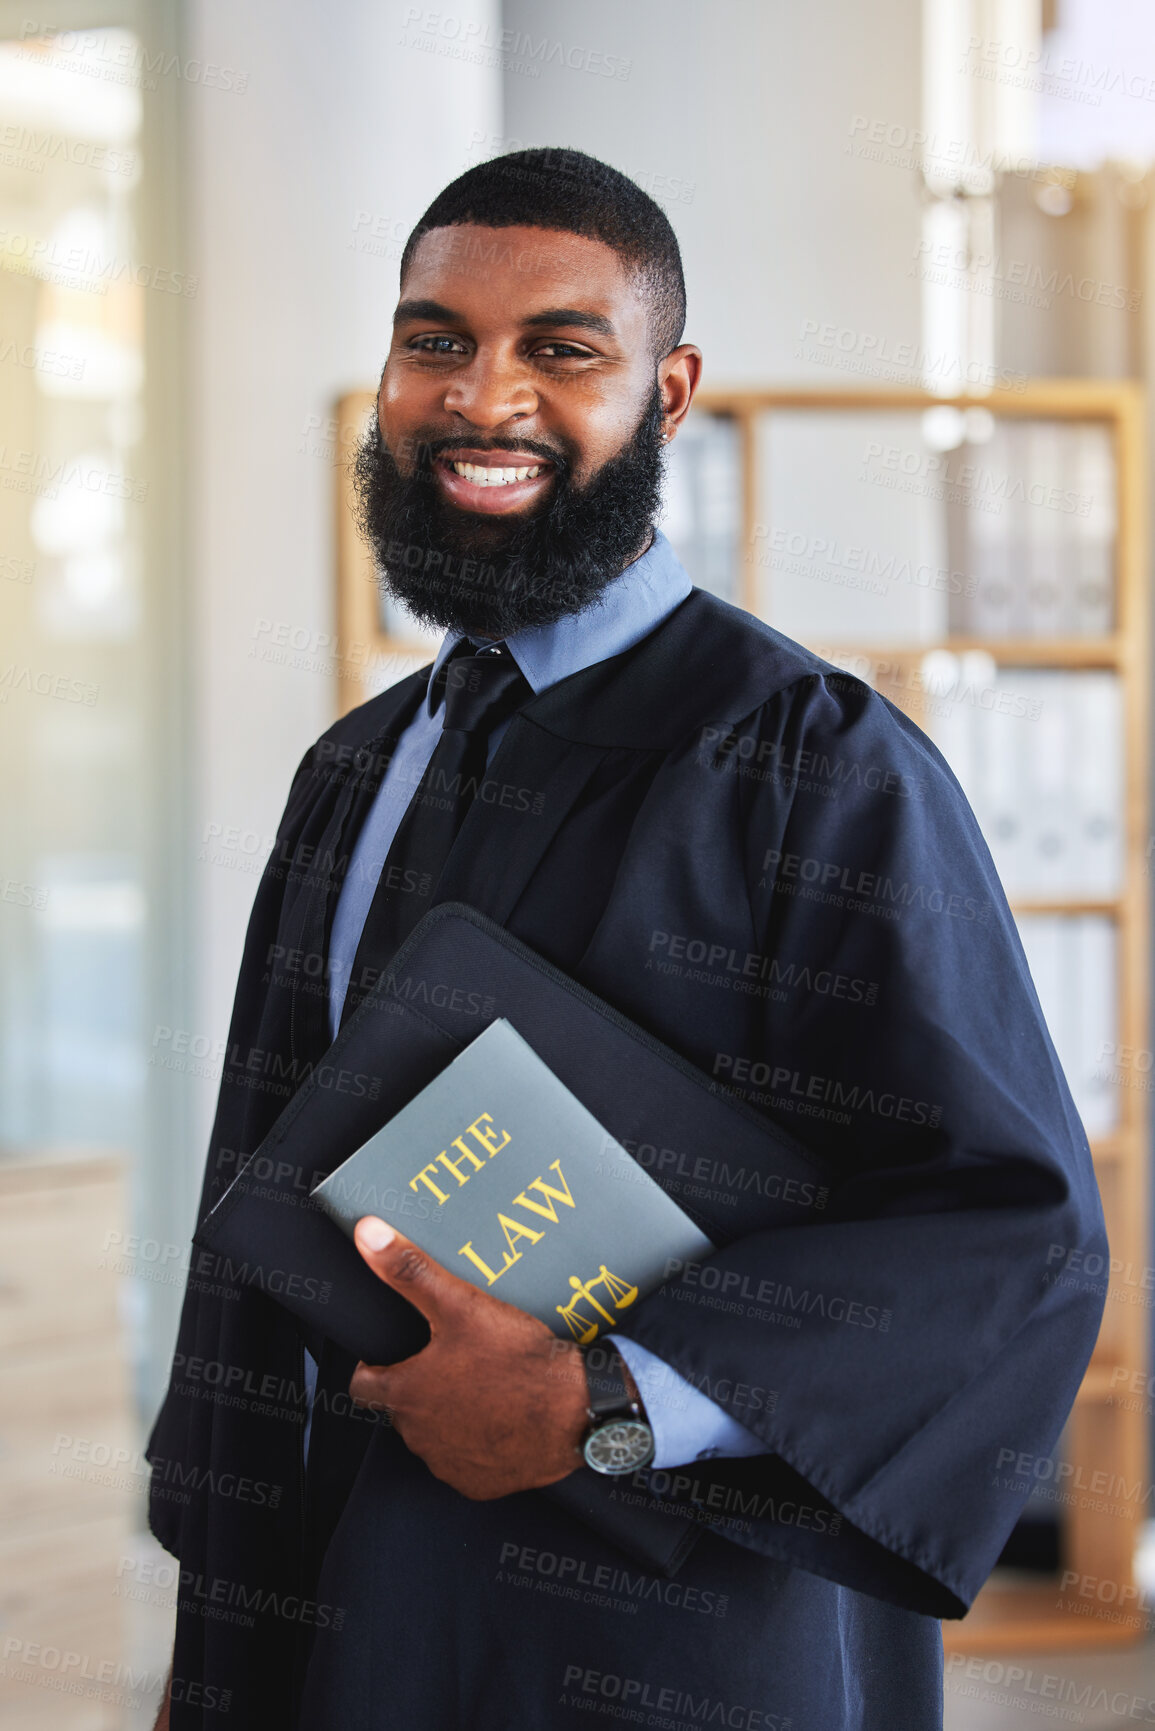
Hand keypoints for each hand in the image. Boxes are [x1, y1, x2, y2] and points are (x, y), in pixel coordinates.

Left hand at [348, 1216, 590, 1499]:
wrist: (575, 1410)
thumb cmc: (518, 1361)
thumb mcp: (461, 1305)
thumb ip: (410, 1271)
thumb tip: (368, 1235)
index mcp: (407, 1395)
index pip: (362, 1387)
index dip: (373, 1368)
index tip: (391, 1356)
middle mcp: (420, 1437)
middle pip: (403, 1410)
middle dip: (419, 1387)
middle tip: (452, 1361)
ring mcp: (450, 1465)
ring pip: (435, 1437)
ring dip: (448, 1416)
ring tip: (480, 1385)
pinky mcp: (482, 1484)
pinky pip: (467, 1463)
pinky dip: (478, 1444)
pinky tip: (501, 1418)